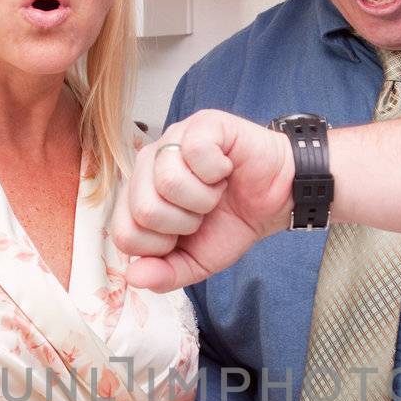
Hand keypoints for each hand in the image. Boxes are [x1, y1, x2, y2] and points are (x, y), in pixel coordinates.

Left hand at [112, 111, 294, 289]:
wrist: (276, 200)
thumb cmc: (233, 222)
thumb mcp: (197, 262)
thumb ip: (165, 274)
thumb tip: (134, 277)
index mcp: (139, 197)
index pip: (124, 233)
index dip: (161, 246)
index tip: (185, 234)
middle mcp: (148, 165)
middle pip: (144, 209)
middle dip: (184, 222)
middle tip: (203, 211)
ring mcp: (173, 139)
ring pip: (168, 182)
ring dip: (203, 198)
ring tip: (216, 190)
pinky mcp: (201, 124)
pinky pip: (194, 153)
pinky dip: (218, 171)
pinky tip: (225, 168)